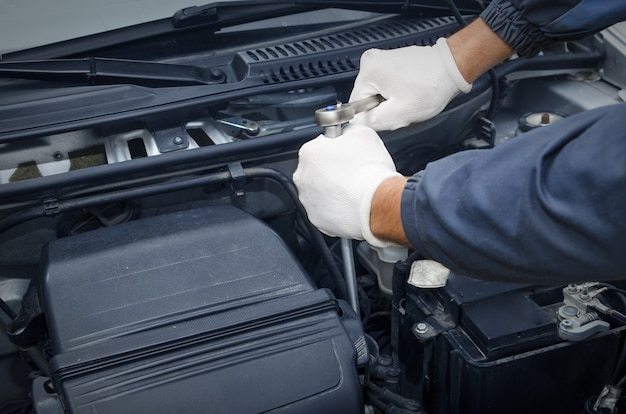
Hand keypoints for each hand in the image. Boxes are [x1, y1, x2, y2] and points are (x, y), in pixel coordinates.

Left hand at [293, 124, 401, 247]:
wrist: (376, 203)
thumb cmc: (369, 170)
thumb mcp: (363, 133)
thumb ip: (348, 131)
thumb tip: (347, 133)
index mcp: (309, 153)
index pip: (318, 145)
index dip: (335, 149)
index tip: (345, 153)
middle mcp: (303, 177)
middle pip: (315, 170)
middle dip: (330, 170)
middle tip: (351, 171)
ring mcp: (308, 200)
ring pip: (318, 192)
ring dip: (332, 190)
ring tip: (352, 189)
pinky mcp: (317, 220)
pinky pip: (325, 211)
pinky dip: (335, 208)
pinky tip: (350, 203)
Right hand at [349, 38, 470, 130]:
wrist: (452, 67)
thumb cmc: (432, 85)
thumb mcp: (401, 113)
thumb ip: (373, 122)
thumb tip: (357, 124)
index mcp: (369, 71)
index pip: (356, 104)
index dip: (372, 115)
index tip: (390, 112)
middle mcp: (370, 60)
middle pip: (365, 97)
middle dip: (382, 108)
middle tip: (402, 106)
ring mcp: (380, 58)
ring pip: (375, 92)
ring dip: (389, 100)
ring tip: (407, 97)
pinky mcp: (389, 60)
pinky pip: (384, 84)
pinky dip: (395, 91)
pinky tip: (409, 90)